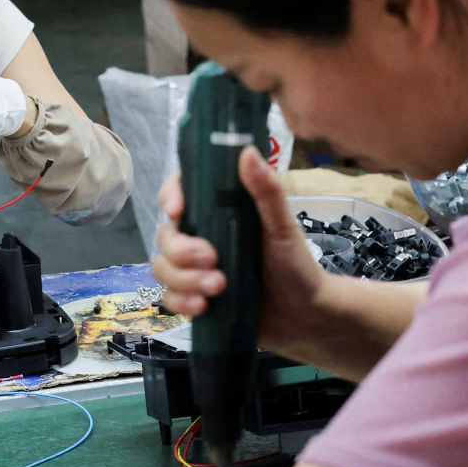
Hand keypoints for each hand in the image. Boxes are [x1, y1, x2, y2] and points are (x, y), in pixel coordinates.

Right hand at [154, 146, 325, 351]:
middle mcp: (204, 236)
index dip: (171, 195)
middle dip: (182, 249)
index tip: (176, 209)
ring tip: (219, 288)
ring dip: (185, 279)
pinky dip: (181, 303)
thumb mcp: (284, 226)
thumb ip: (267, 191)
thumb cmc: (296, 264)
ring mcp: (196, 269)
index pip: (183, 191)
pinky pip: (169, 298)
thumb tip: (248, 151)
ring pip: (163, 267)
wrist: (304, 315)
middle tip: (212, 259)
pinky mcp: (195, 297)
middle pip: (167, 234)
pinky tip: (203, 307)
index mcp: (221, 211)